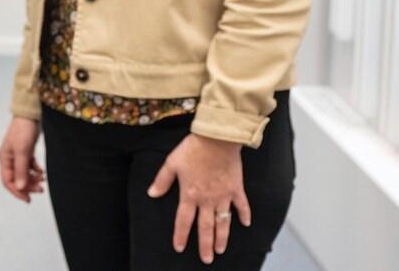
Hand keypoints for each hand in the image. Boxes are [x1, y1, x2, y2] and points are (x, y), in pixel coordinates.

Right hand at [0, 116, 44, 202]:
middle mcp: (9, 159)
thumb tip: (20, 188)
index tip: (28, 199)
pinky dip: (35, 170)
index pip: (8, 181)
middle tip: (41, 190)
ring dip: (33, 179)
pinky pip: (29, 166)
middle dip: (28, 186)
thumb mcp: (22, 152)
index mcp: (4, 159)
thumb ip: (21, 170)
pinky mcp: (25, 151)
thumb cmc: (23, 131)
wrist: (30, 114)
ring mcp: (17, 155)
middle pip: (17, 179)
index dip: (17, 192)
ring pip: (24, 173)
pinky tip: (42, 171)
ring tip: (43, 179)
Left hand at [147, 133, 250, 263]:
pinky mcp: (236, 189)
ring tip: (220, 250)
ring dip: (222, 237)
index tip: (179, 247)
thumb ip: (162, 180)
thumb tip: (152, 194)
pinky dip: (244, 215)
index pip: (183, 220)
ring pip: (223, 222)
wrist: (217, 140)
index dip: (180, 235)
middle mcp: (207, 200)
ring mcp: (223, 196)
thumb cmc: (192, 150)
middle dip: (205, 245)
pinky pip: (242, 206)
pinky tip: (246, 224)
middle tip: (206, 259)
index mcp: (189, 194)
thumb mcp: (172, 163)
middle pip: (205, 227)